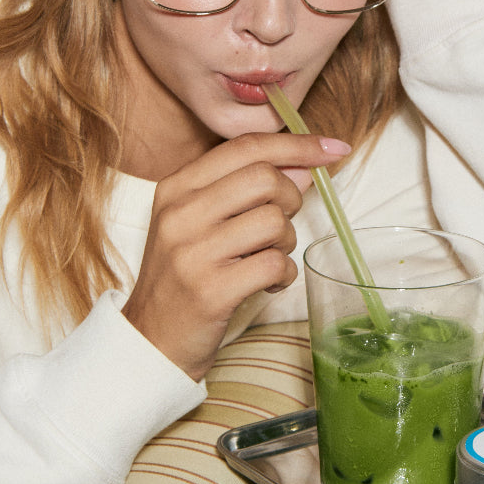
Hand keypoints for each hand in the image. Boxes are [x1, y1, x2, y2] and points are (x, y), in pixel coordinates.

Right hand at [121, 132, 349, 380]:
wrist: (151, 339)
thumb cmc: (185, 275)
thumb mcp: (201, 222)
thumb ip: (245, 189)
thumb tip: (303, 166)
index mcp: (177, 187)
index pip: (245, 147)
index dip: (296, 144)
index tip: (332, 148)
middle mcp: (181, 213)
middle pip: (264, 177)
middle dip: (290, 199)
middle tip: (279, 225)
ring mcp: (193, 252)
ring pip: (274, 222)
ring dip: (286, 242)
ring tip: (267, 258)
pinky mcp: (211, 290)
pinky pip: (275, 265)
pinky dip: (284, 274)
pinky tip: (267, 283)